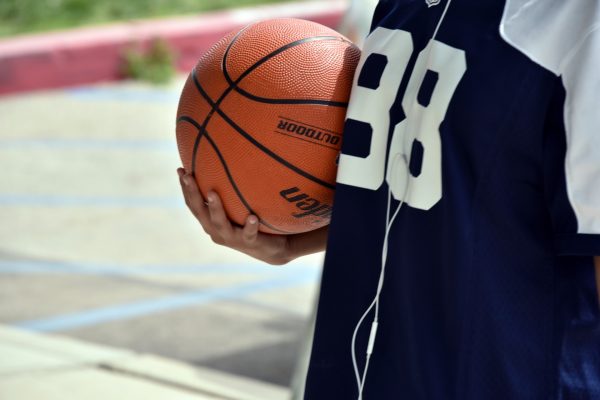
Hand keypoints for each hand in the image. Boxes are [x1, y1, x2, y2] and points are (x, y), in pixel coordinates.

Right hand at [178, 168, 296, 264]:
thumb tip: (231, 157)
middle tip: (187, 175)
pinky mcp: (249, 243)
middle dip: (192, 193)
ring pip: (219, 223)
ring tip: (213, 193)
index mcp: (211, 220)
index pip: (193, 203)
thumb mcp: (240, 204)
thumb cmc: (254, 220)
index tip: (180, 169)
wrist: (273, 248)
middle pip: (199, 211)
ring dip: (215, 208)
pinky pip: (248, 234)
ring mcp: (231, 238)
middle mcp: (216, 230)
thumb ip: (233, 188)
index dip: (184, 188)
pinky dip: (250, 226)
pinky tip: (253, 217)